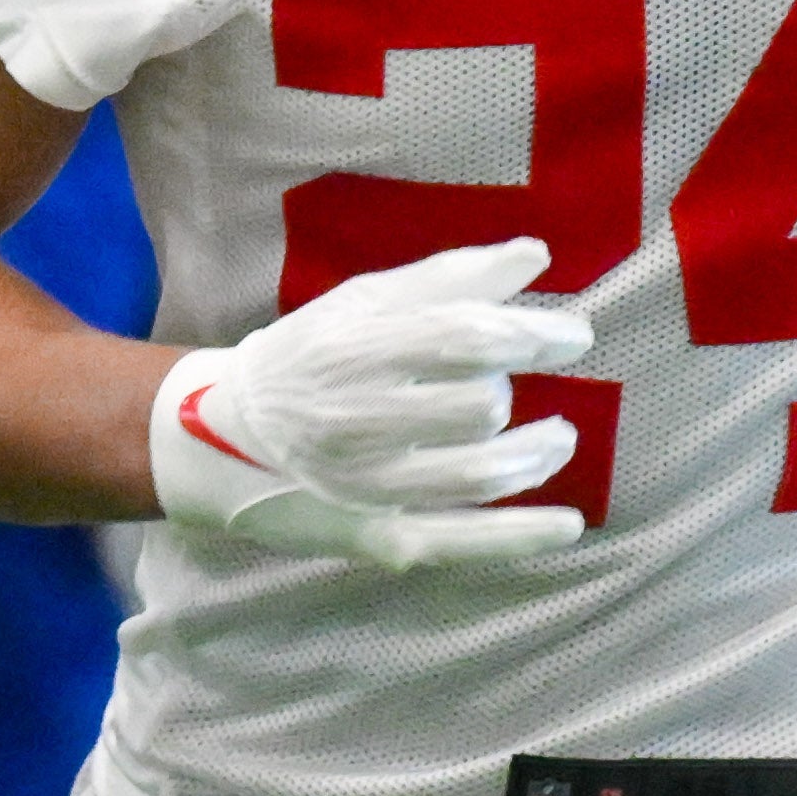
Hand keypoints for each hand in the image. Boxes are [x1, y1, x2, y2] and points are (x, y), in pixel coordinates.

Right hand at [149, 238, 594, 570]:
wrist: (220, 435)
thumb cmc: (308, 355)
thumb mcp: (363, 300)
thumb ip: (449, 276)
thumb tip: (537, 254)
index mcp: (355, 349)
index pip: (465, 338)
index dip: (534, 334)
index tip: (575, 336)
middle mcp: (357, 421)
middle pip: (478, 406)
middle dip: (514, 390)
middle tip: (513, 385)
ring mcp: (366, 487)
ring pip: (480, 475)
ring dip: (536, 455)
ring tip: (558, 439)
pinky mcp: (375, 534)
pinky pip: (461, 541)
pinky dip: (522, 535)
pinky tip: (569, 523)